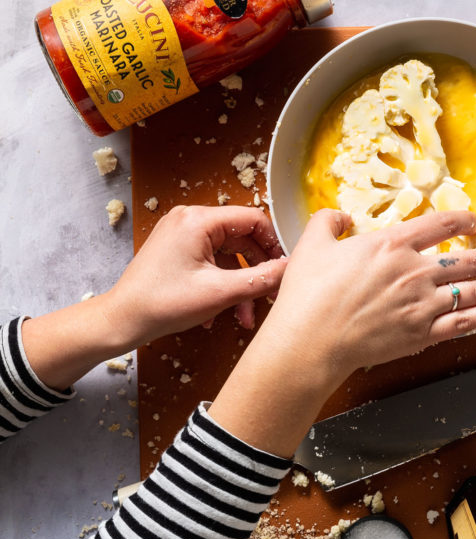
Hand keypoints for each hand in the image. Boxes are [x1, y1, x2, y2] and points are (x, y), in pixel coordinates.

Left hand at [104, 205, 286, 343]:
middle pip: (241, 238)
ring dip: (238, 284)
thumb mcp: (221, 293)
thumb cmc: (163, 303)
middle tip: (268, 296)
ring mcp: (180, 233)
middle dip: (256, 271)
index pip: (253, 219)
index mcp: (199, 220)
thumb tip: (290, 269)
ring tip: (243, 316)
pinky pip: (210, 261)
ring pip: (226, 254)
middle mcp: (189, 219)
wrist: (123, 319)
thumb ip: (261, 278)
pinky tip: (219, 312)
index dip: (274, 244)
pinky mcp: (175, 249)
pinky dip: (220, 284)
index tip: (284, 268)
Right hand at [264, 208, 475, 378]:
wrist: (310, 341)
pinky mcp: (423, 334)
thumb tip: (340, 217)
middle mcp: (414, 271)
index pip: (439, 224)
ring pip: (473, 290)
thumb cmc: (307, 295)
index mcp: (391, 244)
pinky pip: (468, 322)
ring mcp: (423, 304)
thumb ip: (328, 222)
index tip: (473, 221)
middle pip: (467, 259)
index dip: (462, 220)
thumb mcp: (311, 244)